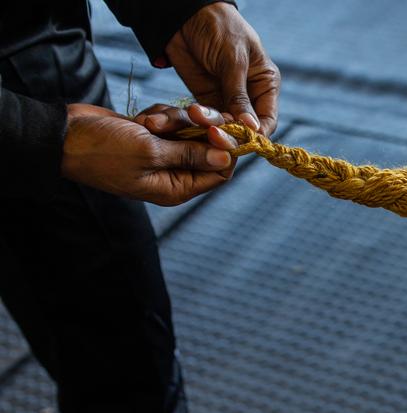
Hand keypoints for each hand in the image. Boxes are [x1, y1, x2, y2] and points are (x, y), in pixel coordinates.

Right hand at [60, 103, 235, 205]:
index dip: (225, 149)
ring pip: (190, 130)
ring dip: (174, 119)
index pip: (220, 173)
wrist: (65, 135)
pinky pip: (172, 121)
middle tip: (190, 113)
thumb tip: (226, 158)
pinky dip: (161, 115)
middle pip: (209, 148)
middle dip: (198, 128)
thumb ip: (190, 155)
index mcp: (177, 188)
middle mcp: (174, 174)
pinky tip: (140, 118)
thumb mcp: (150, 152)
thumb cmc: (103, 150)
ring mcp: (163, 154)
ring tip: (147, 122)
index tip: (218, 127)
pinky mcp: (153, 136)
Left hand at [165, 3, 279, 135]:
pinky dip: (198, 120)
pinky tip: (191, 112)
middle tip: (215, 135)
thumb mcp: (233, 60)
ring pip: (224, 126)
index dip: (257, 134)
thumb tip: (252, 127)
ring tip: (197, 114)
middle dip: (232, 133)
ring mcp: (227, 99)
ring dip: (211, 125)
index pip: (268, 120)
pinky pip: (206, 119)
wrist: (186, 15)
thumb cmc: (219, 27)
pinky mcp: (206, 99)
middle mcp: (250, 96)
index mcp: (265, 84)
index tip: (244, 139)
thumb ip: (239, 95)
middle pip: (246, 128)